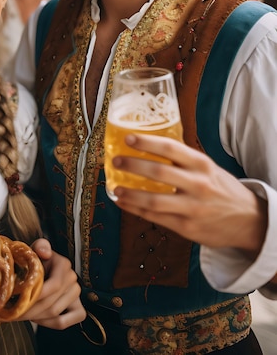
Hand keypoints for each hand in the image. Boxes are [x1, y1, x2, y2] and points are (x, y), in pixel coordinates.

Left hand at [20, 238, 85, 328]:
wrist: (42, 269)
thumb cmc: (36, 260)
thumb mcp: (35, 249)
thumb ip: (40, 246)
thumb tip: (44, 252)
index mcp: (64, 264)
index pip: (53, 286)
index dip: (36, 296)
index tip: (18, 300)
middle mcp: (72, 279)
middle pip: (51, 302)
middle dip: (31, 310)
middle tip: (13, 312)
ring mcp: (76, 295)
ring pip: (55, 313)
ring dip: (36, 317)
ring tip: (20, 314)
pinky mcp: (78, 309)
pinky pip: (64, 322)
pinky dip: (48, 323)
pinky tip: (36, 318)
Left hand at [112, 133, 267, 254]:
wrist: (251, 222)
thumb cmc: (222, 189)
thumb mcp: (208, 169)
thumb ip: (182, 161)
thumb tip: (147, 146)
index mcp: (202, 165)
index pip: (171, 149)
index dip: (147, 142)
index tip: (128, 139)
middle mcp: (198, 185)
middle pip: (158, 173)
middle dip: (132, 166)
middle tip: (116, 161)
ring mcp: (192, 208)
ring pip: (153, 200)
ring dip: (130, 194)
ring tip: (115, 189)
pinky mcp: (187, 228)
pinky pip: (155, 217)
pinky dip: (135, 210)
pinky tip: (123, 203)